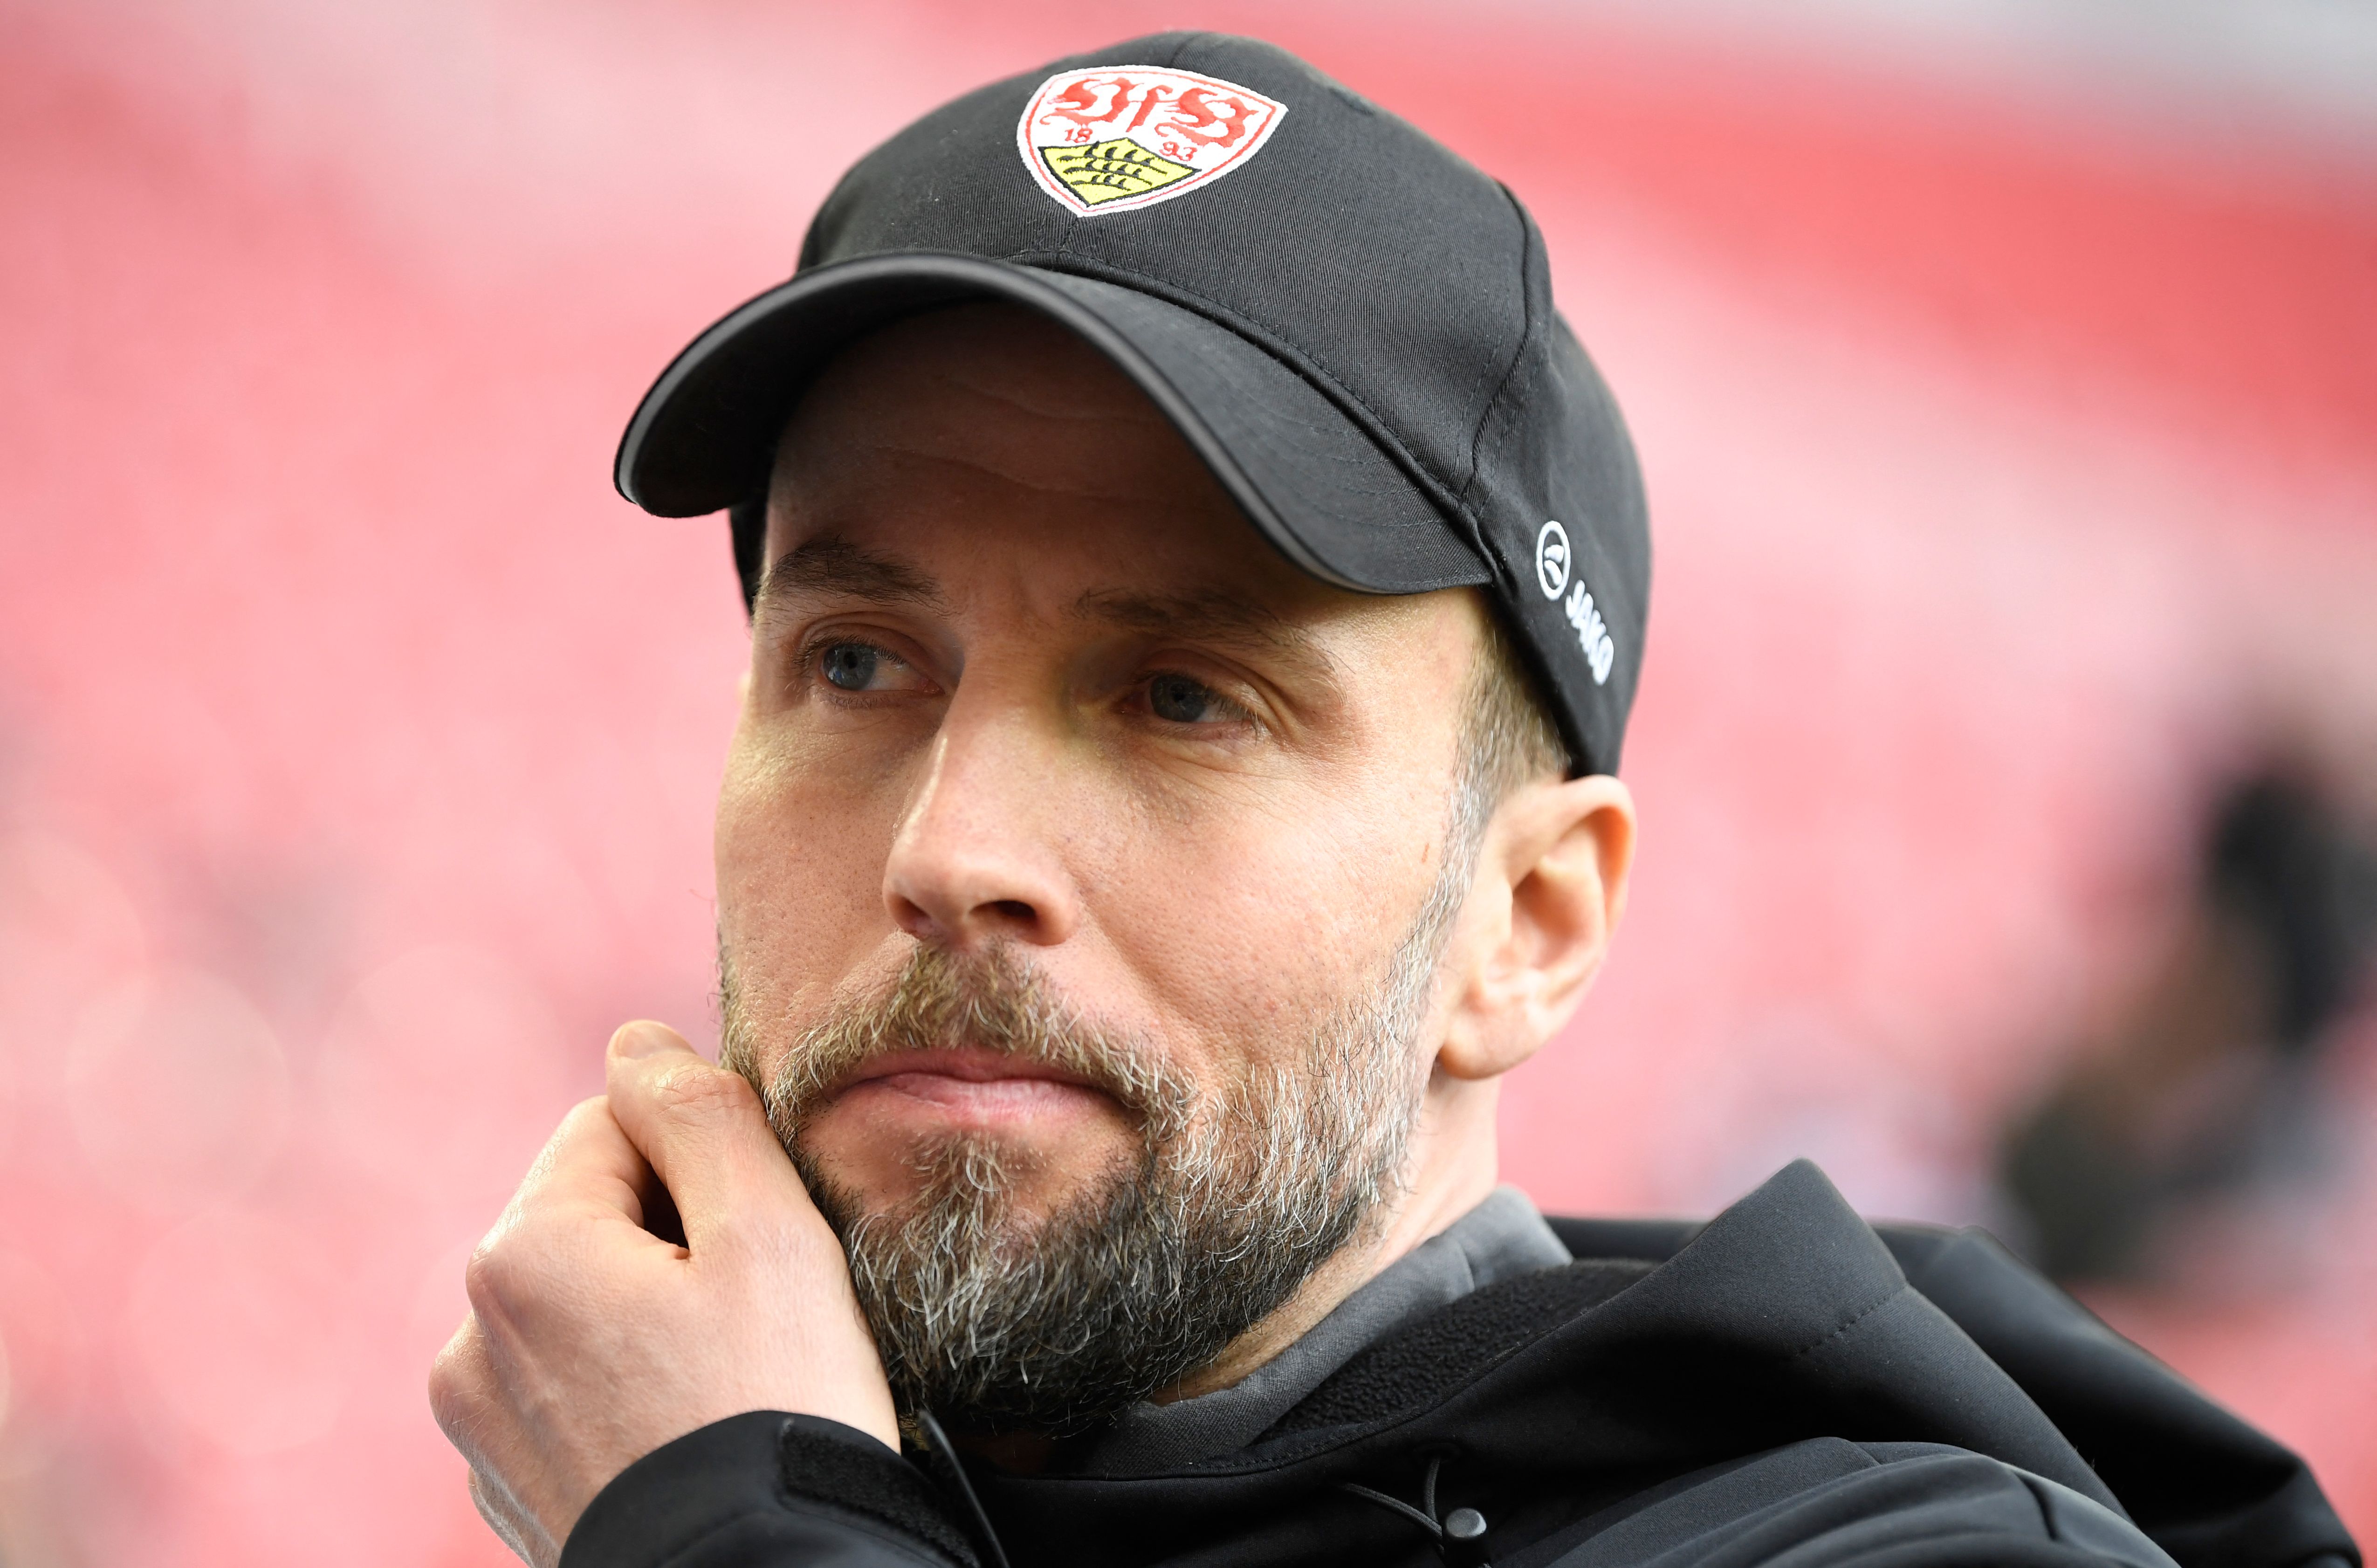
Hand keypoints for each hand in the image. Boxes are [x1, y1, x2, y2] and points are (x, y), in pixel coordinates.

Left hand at [429, 1021, 898, 1566]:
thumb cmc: (776, 1410)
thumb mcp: (767, 1232)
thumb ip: (698, 1112)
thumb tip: (633, 1041)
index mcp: (520, 1254)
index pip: (615, 1124)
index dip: (705, 1165)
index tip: (754, 1245)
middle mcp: (467, 1337)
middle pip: (591, 1216)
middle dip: (671, 1241)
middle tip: (750, 1319)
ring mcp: (477, 1426)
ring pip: (580, 1304)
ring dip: (647, 1317)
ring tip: (721, 1384)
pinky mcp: (505, 1490)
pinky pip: (568, 1390)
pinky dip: (625, 1394)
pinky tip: (685, 1435)